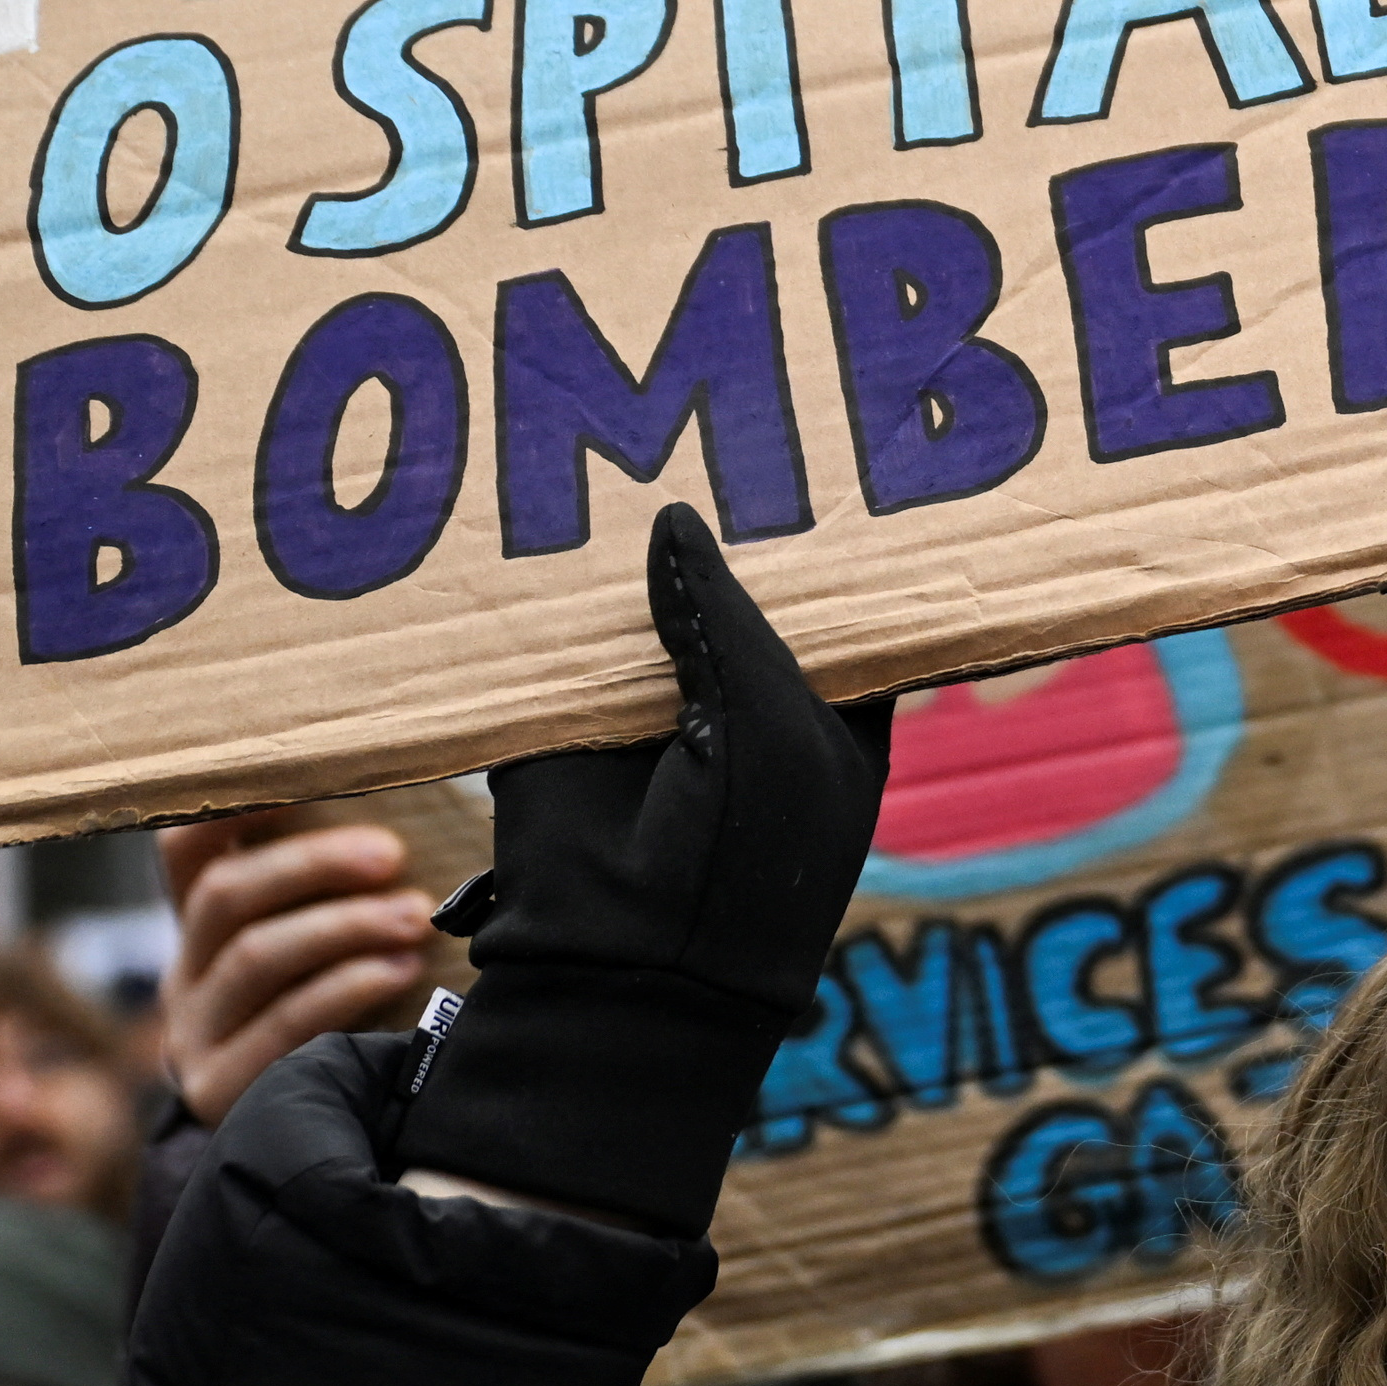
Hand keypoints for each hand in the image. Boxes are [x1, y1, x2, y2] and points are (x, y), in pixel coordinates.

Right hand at [160, 814, 442, 1123]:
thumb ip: (338, 897)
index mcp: (200, 926)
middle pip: (226, 895)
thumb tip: (417, 823)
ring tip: (415, 918)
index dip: (231, 803)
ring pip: (256, 958)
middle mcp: (183, 973)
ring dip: (343, 928)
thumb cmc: (327, 1023)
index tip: (300, 768)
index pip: (187, 846)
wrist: (283, 1143)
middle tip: (390, 853)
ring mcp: (194, 1033)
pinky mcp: (218, 1088)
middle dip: (312, 865)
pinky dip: (346, 991)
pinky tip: (398, 973)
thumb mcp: (315, 953)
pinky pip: (283, 1027)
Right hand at [394, 508, 889, 1233]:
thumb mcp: (764, 729)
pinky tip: (546, 514)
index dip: (828, 535)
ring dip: (630, 550)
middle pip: (739, 589)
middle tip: (697, 407)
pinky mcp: (575, 723)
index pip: (840, 603)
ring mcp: (662, 711)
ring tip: (613, 436)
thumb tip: (681, 522)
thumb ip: (726, 619)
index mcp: (830, 714)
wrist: (629, 977)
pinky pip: (571, 642)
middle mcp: (750, 704)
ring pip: (652, 607)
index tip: (818, 440)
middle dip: (723, 523)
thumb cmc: (745, 862)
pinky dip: (559, 595)